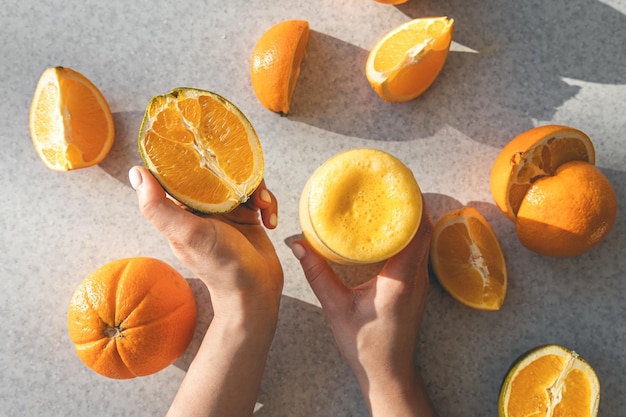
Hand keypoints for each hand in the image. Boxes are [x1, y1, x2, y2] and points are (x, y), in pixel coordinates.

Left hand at [129, 166, 282, 319]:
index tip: (208, 148)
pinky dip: (267, 204)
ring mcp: (227, 212)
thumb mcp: (186, 234)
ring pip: (241, 182)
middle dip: (235, 173)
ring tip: (262, 205)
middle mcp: (203, 208)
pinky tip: (269, 221)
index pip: (182, 173)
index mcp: (182, 209)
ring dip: (256, 189)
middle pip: (217, 172)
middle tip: (247, 185)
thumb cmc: (220, 266)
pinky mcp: (248, 217)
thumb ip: (158, 206)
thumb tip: (136, 173)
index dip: (193, 158)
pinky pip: (258, 197)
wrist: (254, 292)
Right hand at [292, 199, 435, 416]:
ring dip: (411, 217)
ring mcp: (419, 281)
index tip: (399, 181)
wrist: (387, 373)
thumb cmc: (366, 346)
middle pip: (424, 228)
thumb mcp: (337, 308)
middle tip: (390, 183)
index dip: (413, 202)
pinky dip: (407, 233)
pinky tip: (387, 228)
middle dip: (411, 202)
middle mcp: (416, 276)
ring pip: (423, 238)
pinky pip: (416, 250)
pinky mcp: (414, 286)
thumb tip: (298, 244)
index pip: (418, 229)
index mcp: (402, 278)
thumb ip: (318, 274)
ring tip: (388, 199)